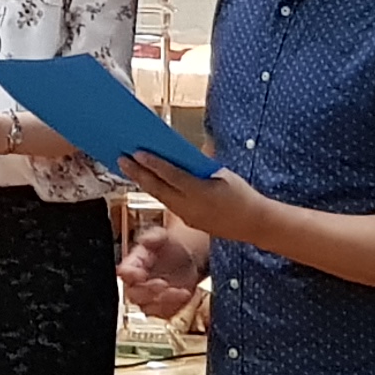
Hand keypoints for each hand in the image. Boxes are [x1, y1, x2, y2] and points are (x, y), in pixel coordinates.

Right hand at [119, 217, 207, 317]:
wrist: (188, 258)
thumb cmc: (170, 246)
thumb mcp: (163, 236)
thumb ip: (154, 236)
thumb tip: (145, 239)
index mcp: (133, 264)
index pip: (123, 272)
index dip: (129, 275)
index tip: (140, 274)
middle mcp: (137, 283)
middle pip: (133, 294)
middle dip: (149, 291)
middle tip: (163, 283)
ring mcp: (148, 297)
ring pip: (148, 308)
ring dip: (164, 301)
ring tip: (178, 290)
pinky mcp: (161, 308)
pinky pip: (163, 314)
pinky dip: (174, 306)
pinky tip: (183, 294)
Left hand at [126, 152, 266, 238]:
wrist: (253, 223)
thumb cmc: (240, 193)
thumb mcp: (223, 173)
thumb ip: (201, 164)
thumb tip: (181, 151)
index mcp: (201, 192)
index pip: (172, 175)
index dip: (153, 164)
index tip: (137, 152)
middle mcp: (191, 206)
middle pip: (159, 188)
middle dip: (138, 173)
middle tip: (122, 158)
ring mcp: (187, 216)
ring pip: (159, 196)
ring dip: (143, 182)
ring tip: (128, 167)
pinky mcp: (187, 220)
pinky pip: (167, 203)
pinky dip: (155, 190)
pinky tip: (146, 181)